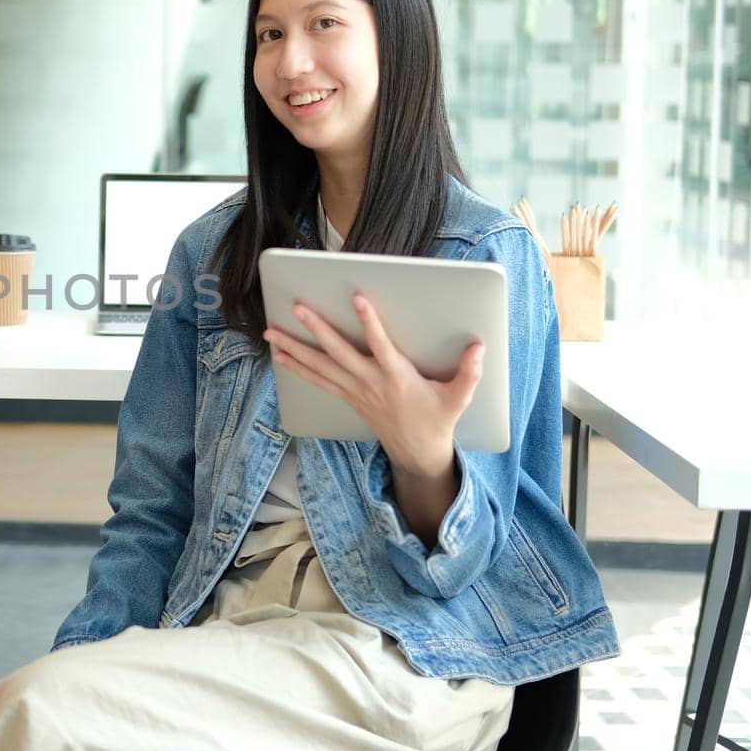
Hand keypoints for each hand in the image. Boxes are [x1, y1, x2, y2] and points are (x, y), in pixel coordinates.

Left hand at [262, 294, 483, 475]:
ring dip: (294, 349)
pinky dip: (297, 367)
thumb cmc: (438, 419)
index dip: (370, 323)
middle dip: (316, 329)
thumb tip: (479, 347)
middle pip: (338, 353)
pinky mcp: (347, 396)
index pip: (380, 345)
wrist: (416, 451)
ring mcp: (355, 390)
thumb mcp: (458, 398)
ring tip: (270, 332)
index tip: (358, 298)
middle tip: (297, 307)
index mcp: (397, 378)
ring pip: (320, 366)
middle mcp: (370, 382)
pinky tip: (280, 355)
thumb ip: (469, 373)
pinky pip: (317, 380)